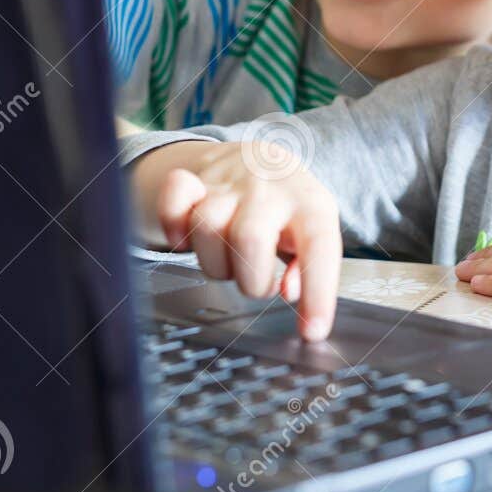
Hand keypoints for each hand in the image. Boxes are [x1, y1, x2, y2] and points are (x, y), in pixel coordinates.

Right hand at [131, 140, 340, 340]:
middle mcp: (269, 189)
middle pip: (250, 240)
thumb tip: (291, 292)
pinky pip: (172, 203)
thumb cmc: (289, 208)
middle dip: (250, 280)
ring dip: (215, 263)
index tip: (312, 331)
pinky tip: (188, 237)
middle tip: (256, 281)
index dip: (317, 292)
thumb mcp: (314, 233)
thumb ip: (310, 267)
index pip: (318, 248)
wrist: (260, 159)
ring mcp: (228, 183)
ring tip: (230, 260)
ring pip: (206, 229)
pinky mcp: (193, 181)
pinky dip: (173, 228)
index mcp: (310, 204)